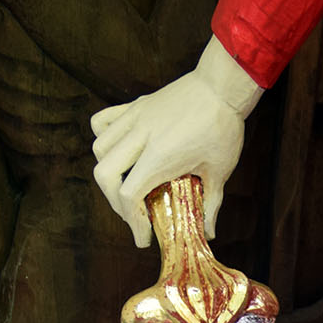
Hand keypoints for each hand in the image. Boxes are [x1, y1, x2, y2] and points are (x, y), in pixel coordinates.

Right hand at [92, 36, 263, 247]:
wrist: (221, 86)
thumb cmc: (223, 128)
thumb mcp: (219, 172)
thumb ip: (210, 204)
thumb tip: (208, 232)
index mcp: (160, 157)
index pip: (128, 195)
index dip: (133, 222)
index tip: (144, 237)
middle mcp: (140, 137)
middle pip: (104, 175)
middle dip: (114, 202)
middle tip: (134, 215)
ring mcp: (135, 118)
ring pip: (99, 149)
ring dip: (107, 173)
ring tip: (125, 185)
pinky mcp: (135, 106)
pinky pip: (102, 121)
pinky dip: (103, 139)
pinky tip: (118, 152)